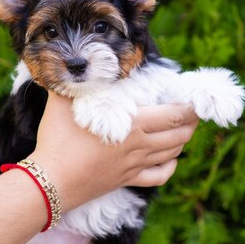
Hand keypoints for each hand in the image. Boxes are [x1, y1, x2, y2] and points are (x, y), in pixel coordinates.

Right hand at [30, 93, 198, 211]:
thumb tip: (68, 60)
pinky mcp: (126, 180)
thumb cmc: (57, 140)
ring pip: (172, 153)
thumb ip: (69, 80)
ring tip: (185, 128)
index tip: (194, 97)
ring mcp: (134, 165)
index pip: (173, 115)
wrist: (50, 183)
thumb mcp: (61, 102)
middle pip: (179, 134)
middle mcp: (140, 146)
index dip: (190, 106)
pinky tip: (171, 160)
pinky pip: (158, 177)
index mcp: (132, 125)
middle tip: (194, 110)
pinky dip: (170, 167)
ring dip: (183, 140)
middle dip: (191, 121)